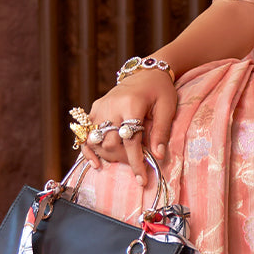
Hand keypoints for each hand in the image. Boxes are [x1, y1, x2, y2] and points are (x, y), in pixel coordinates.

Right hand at [80, 70, 177, 186]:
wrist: (146, 73)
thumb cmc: (160, 91)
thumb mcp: (167, 108)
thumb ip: (161, 132)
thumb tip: (158, 156)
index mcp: (131, 105)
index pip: (130, 141)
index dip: (136, 163)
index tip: (142, 180)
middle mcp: (111, 106)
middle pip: (110, 143)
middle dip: (123, 159)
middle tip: (136, 163)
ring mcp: (100, 107)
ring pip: (95, 140)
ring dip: (107, 155)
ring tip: (122, 158)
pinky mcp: (95, 108)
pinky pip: (86, 133)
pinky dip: (89, 149)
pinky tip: (96, 163)